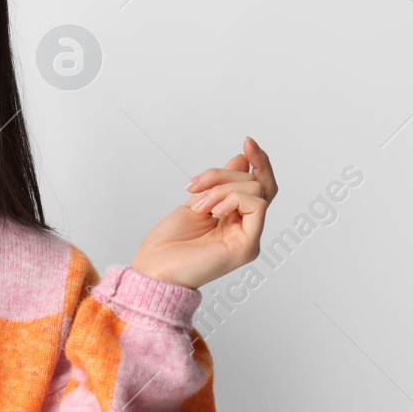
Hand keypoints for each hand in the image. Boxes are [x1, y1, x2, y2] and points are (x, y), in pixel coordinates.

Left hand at [130, 136, 277, 289]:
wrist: (153, 269)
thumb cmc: (168, 244)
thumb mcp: (197, 201)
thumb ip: (221, 184)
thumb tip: (241, 159)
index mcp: (236, 220)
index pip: (259, 186)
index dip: (257, 161)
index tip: (247, 142)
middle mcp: (246, 229)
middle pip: (257, 184)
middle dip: (224, 175)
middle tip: (195, 186)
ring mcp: (248, 238)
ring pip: (256, 190)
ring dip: (222, 188)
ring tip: (198, 205)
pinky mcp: (247, 247)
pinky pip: (256, 206)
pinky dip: (232, 199)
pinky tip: (212, 211)